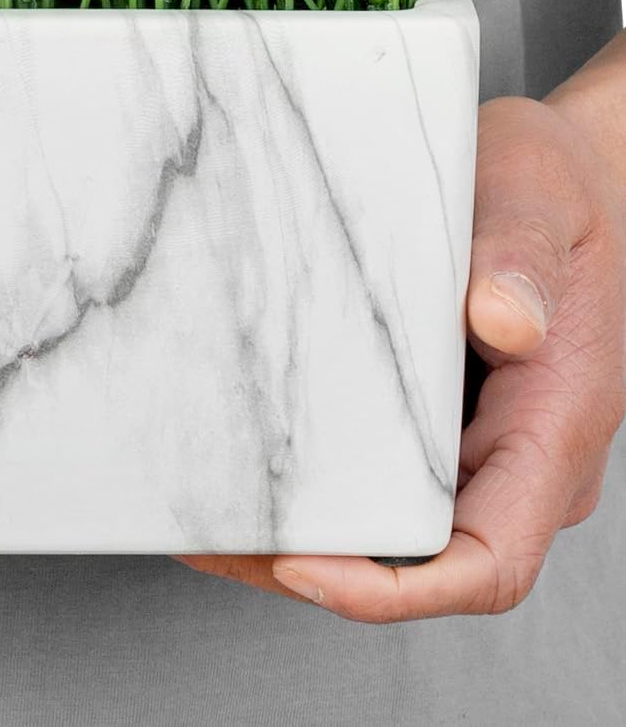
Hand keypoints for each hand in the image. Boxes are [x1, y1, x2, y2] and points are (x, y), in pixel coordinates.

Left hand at [178, 43, 625, 621]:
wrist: (566, 173)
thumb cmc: (554, 186)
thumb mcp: (538, 196)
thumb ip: (519, 257)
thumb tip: (500, 320)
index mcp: (552, 426)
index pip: (487, 562)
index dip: (394, 589)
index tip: (303, 566)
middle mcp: (513, 456)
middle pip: (414, 559)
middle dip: (308, 562)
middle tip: (206, 534)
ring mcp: (472, 442)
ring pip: (386, 524)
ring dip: (295, 527)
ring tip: (196, 509)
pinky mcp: (432, 415)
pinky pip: (372, 466)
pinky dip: (307, 475)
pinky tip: (234, 455)